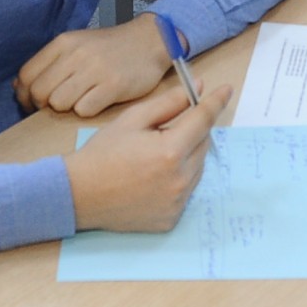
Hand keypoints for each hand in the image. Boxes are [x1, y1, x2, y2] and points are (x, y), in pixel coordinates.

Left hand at [17, 16, 171, 115]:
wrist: (149, 41)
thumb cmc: (110, 48)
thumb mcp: (76, 45)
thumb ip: (49, 63)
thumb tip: (19, 85)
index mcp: (63, 43)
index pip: (27, 75)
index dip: (25, 94)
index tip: (32, 102)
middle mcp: (76, 55)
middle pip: (40, 92)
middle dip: (44, 105)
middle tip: (58, 105)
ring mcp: (94, 70)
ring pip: (60, 103)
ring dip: (67, 107)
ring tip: (80, 99)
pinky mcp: (112, 86)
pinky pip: (84, 109)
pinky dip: (87, 110)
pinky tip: (97, 100)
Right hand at [65, 83, 230, 232]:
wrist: (79, 194)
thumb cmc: (104, 153)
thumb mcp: (133, 119)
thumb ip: (169, 103)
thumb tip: (199, 88)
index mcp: (171, 151)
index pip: (204, 120)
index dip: (216, 101)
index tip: (227, 89)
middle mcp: (180, 180)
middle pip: (202, 145)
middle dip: (192, 132)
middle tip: (166, 130)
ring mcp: (177, 203)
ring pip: (197, 169)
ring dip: (186, 156)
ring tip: (154, 156)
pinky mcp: (171, 219)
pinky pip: (185, 191)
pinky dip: (177, 180)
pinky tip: (152, 177)